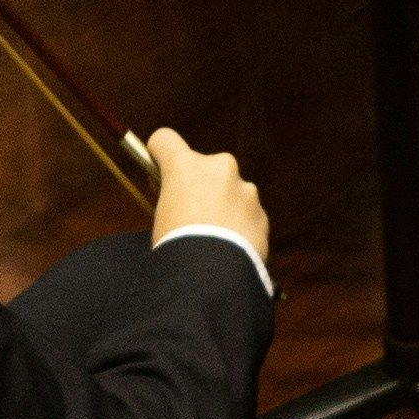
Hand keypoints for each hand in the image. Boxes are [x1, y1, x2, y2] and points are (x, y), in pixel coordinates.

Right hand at [143, 129, 266, 276]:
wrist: (213, 279)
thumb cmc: (177, 249)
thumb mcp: (161, 220)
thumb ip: (172, 201)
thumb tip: (179, 203)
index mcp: (186, 166)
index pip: (164, 140)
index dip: (158, 155)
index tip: (158, 176)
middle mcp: (219, 168)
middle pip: (203, 168)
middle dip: (198, 186)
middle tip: (188, 217)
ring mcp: (244, 190)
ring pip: (229, 192)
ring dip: (222, 207)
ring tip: (212, 240)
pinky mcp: (261, 213)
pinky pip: (246, 215)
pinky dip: (238, 227)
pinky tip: (229, 250)